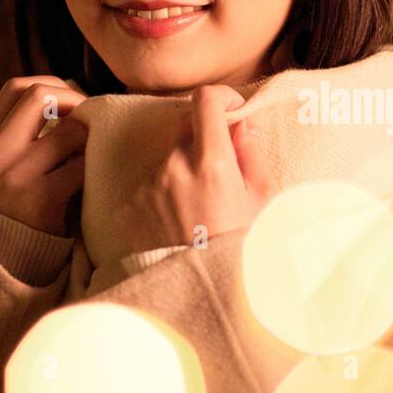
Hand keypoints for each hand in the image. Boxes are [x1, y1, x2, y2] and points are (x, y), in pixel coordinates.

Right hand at [0, 76, 88, 236]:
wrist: (16, 260)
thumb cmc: (22, 205)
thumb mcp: (5, 165)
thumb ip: (25, 130)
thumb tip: (69, 87)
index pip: (15, 88)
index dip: (51, 85)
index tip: (71, 101)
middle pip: (39, 96)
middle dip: (74, 100)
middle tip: (91, 118)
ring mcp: (15, 177)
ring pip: (69, 130)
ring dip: (89, 138)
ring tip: (91, 152)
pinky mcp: (43, 198)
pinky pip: (83, 163)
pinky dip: (95, 165)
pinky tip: (94, 177)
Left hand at [128, 84, 276, 249]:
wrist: (198, 295)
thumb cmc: (239, 250)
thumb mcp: (262, 204)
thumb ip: (252, 156)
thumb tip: (242, 126)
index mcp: (212, 163)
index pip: (206, 101)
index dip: (221, 98)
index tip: (230, 109)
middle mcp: (174, 167)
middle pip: (186, 132)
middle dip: (205, 144)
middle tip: (221, 176)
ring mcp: (148, 186)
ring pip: (168, 160)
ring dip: (184, 172)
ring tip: (199, 210)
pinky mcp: (130, 205)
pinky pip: (150, 186)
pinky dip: (165, 195)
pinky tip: (178, 224)